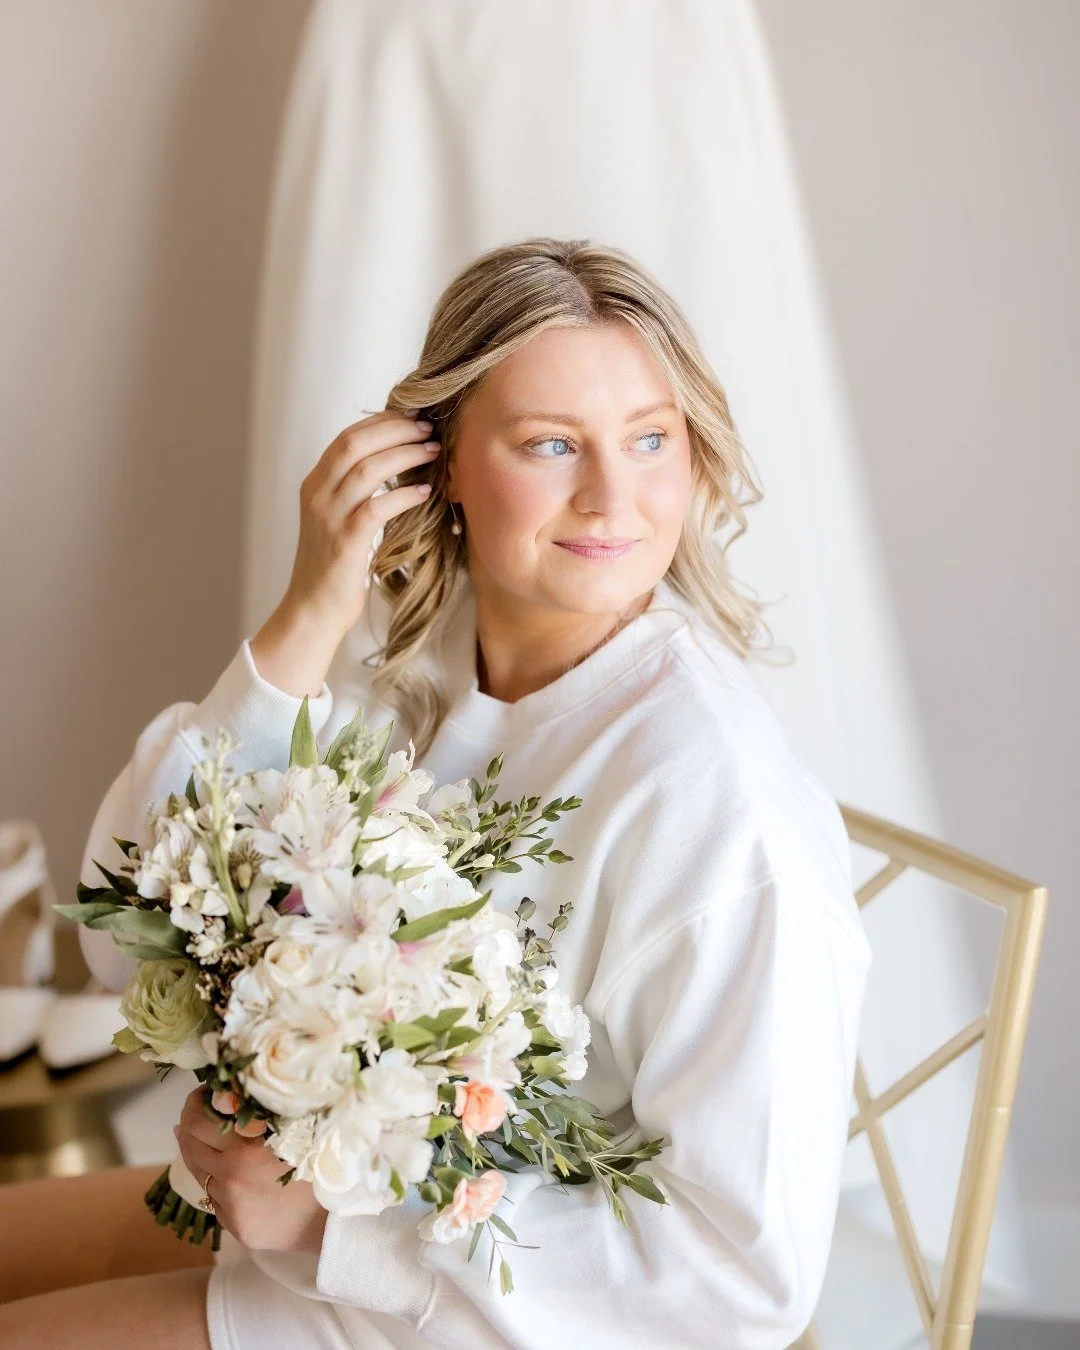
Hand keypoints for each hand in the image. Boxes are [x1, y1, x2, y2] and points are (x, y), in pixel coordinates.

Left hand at [174, 1084, 327, 1255]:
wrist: (334, 1220)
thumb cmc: (321, 1165)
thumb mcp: (292, 1129)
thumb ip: (260, 1114)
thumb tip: (226, 1097)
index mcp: (243, 1152)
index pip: (198, 1123)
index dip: (195, 1103)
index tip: (205, 1091)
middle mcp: (228, 1180)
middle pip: (190, 1147)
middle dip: (190, 1123)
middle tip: (200, 1108)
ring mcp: (229, 1207)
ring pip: (198, 1173)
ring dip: (197, 1150)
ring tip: (201, 1133)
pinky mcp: (233, 1227)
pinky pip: (215, 1196)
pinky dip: (214, 1178)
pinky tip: (223, 1168)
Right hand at [250, 410, 440, 697]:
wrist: (313, 609)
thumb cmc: (334, 567)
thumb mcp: (337, 519)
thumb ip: (354, 491)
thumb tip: (394, 462)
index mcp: (314, 484)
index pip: (347, 437)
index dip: (382, 422)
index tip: (414, 415)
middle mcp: (316, 494)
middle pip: (355, 443)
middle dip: (395, 429)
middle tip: (429, 427)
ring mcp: (328, 517)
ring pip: (366, 469)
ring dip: (405, 455)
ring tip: (433, 451)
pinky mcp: (344, 541)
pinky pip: (377, 507)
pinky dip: (404, 495)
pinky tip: (426, 492)